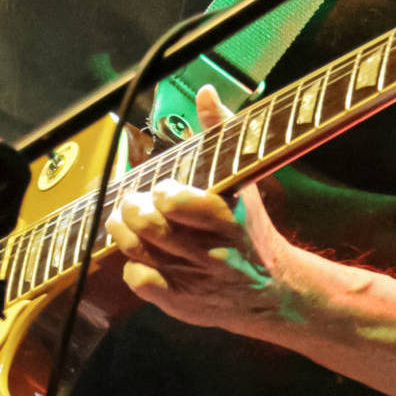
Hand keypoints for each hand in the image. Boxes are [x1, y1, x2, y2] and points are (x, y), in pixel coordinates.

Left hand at [104, 86, 315, 335]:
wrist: (272, 291)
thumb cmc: (249, 227)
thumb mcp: (243, 180)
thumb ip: (222, 134)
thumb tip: (205, 92)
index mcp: (229, 218)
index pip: (177, 203)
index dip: (163, 192)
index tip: (164, 188)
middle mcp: (211, 252)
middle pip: (149, 227)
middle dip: (132, 207)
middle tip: (134, 200)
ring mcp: (193, 280)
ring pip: (137, 250)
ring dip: (123, 230)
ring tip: (126, 219)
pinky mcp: (179, 303)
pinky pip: (138, 280)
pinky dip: (131, 264)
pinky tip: (142, 254)